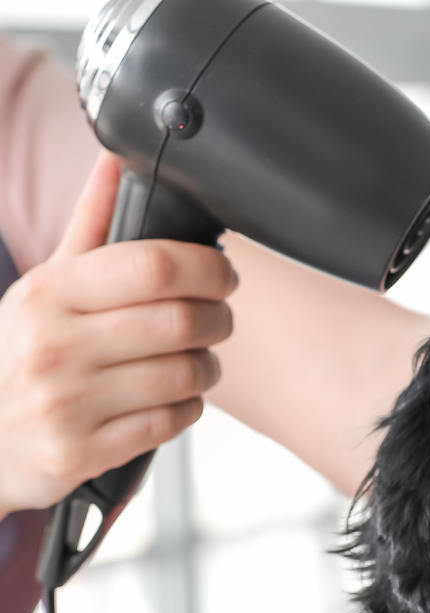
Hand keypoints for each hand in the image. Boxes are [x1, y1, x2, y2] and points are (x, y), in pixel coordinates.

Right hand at [0, 152, 237, 518]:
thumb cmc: (21, 354)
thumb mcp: (44, 286)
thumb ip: (90, 226)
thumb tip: (116, 158)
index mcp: (49, 293)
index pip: (153, 266)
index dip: (207, 267)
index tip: (222, 274)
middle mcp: (55, 346)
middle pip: (181, 322)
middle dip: (218, 319)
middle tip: (218, 319)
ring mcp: (68, 404)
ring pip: (184, 376)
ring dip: (208, 367)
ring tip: (198, 361)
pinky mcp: (83, 452)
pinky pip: (171, 424)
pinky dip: (188, 408)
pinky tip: (174, 398)